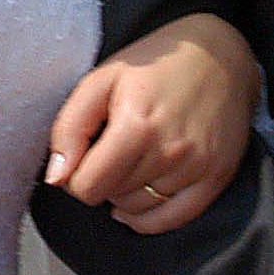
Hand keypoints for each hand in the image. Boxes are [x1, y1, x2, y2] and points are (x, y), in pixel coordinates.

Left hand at [44, 14, 260, 233]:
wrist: (217, 55)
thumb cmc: (153, 64)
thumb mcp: (101, 79)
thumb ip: (70, 127)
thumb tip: (56, 177)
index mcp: (136, 126)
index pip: (87, 187)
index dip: (73, 175)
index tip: (79, 155)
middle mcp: (169, 153)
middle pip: (112, 196)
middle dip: (100, 177)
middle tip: (106, 148)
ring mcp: (196, 169)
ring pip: (138, 209)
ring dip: (124, 192)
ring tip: (128, 159)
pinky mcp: (216, 178)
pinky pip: (173, 220)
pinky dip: (148, 218)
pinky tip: (136, 200)